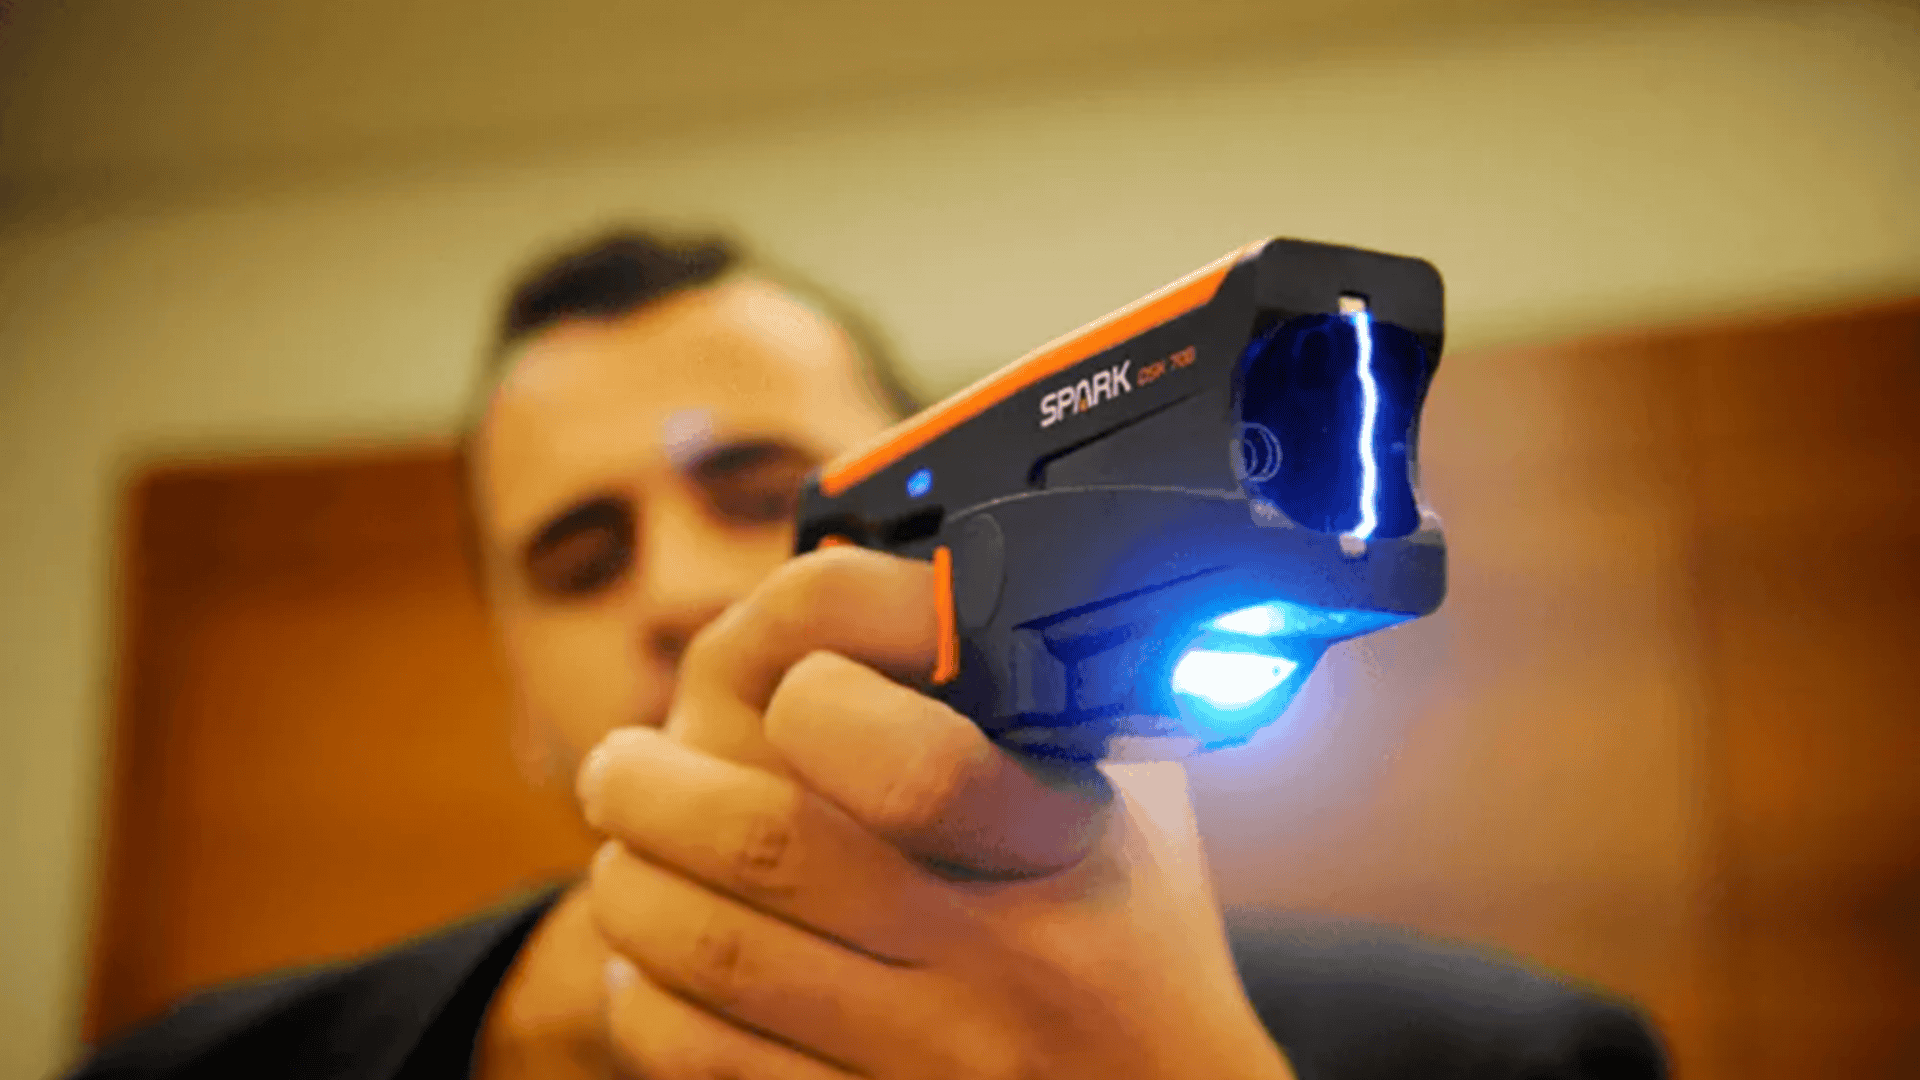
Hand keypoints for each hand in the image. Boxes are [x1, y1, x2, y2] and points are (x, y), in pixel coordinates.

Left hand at [577, 548, 1294, 1078]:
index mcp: (1062, 854)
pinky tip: (650, 966)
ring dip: (632, 885)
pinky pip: (705, 1064)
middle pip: (768, 845)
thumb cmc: (1132, 941)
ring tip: (623, 850)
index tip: (796, 683)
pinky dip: (647, 1003)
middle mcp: (998, 964)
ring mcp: (930, 1060)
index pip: (918, 759)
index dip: (828, 700)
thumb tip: (935, 576)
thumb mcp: (1135, 806)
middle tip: (621, 764)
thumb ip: (1058, 700)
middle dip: (654, 786)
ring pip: (712, 953)